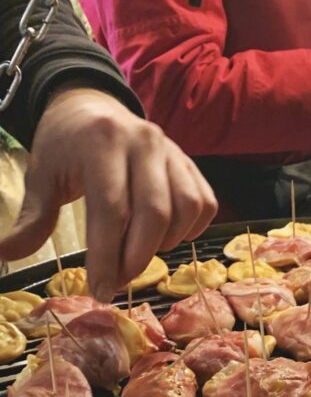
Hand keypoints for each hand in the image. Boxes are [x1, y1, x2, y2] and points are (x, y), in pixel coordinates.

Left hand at [0, 87, 217, 301]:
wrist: (93, 106)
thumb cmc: (65, 146)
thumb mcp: (41, 177)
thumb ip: (32, 219)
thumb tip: (4, 254)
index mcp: (102, 141)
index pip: (111, 209)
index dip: (107, 256)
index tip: (99, 290)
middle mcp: (144, 141)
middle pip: (154, 214)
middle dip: (137, 259)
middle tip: (118, 282)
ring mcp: (172, 150)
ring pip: (185, 210)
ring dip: (165, 244)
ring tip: (139, 253)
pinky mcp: (190, 163)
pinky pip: (204, 204)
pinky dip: (190, 230)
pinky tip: (164, 237)